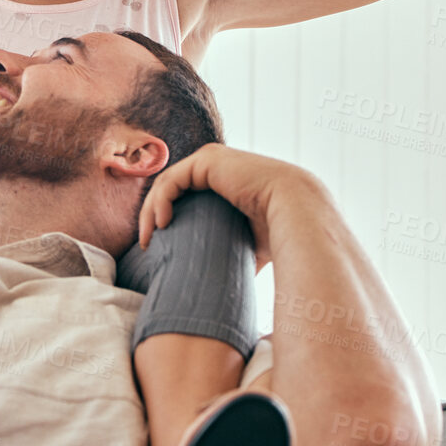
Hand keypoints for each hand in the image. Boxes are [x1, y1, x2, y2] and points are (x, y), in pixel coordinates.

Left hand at [136, 143, 318, 261]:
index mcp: (222, 182)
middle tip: (146, 245)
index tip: (156, 248)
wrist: (298, 214)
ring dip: (151, 211)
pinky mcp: (207, 160)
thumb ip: (231, 251)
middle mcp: (215, 167)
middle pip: (170, 189)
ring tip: (149, 239)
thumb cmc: (279, 232)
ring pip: (167, 184)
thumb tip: (223, 285)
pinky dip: (161, 201)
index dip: (165, 218)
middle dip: (152, 216)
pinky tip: (161, 223)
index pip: (182, 196)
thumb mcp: (246, 243)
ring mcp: (211, 160)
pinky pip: (173, 180)